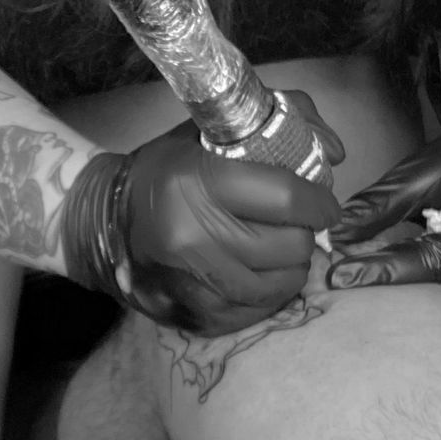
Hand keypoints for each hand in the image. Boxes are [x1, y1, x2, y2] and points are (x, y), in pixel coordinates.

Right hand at [60, 94, 343, 336]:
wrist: (104, 219)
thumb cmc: (165, 170)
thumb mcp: (210, 132)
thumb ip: (278, 124)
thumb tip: (336, 152)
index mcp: (198, 184)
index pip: (286, 198)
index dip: (318, 201)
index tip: (322, 202)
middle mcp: (194, 237)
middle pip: (289, 245)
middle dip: (302, 233)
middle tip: (294, 224)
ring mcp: (194, 283)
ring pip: (281, 283)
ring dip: (291, 265)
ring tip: (281, 248)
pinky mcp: (195, 315)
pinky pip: (259, 311)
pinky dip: (271, 293)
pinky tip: (263, 274)